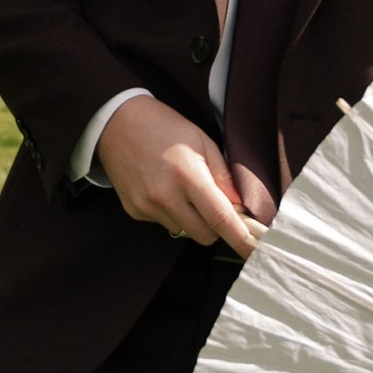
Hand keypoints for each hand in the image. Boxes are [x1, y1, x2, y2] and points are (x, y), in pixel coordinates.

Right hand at [95, 95, 263, 256]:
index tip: (256, 251)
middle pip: (204, 235)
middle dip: (215, 227)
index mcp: (188, 176)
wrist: (116, 121)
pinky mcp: (134, 211)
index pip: (221, 219)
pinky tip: (161, 187)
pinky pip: (163, 223)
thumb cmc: (164, 126)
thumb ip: (223, 176)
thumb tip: (240, 206)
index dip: (241, 239)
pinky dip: (169, 212)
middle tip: (213, 204)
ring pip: (183, 231)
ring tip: (180, 188)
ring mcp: (147, 206)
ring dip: (190, 218)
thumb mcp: (201, 141)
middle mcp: (166, 196)